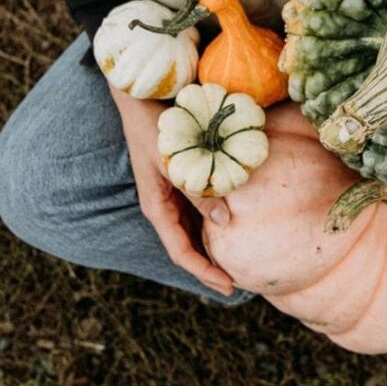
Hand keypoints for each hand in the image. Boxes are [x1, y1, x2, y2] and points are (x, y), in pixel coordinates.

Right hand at [110, 84, 234, 296]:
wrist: (143, 99)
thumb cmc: (156, 129)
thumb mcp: (176, 162)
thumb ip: (198, 190)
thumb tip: (225, 222)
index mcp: (156, 208)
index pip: (181, 252)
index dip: (204, 272)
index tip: (230, 286)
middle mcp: (164, 206)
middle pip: (189, 246)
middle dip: (212, 266)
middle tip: (243, 281)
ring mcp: (173, 194)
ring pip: (196, 229)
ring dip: (215, 246)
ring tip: (241, 260)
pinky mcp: (183, 179)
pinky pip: (201, 207)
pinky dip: (216, 219)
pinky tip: (235, 224)